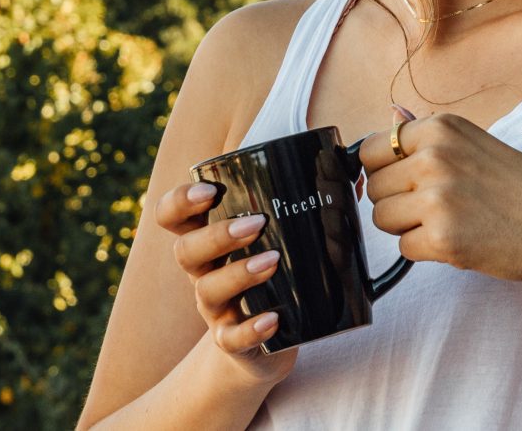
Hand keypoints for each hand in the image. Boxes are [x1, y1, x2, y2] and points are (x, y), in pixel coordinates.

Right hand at [154, 181, 297, 383]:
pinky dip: (251, 328)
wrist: (266, 346)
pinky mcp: (233, 342)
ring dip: (238, 273)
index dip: (180, 201)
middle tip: (257, 223)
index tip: (210, 191)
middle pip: (185, 250)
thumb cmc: (273, 280)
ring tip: (272, 261)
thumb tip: (350, 174)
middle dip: (216, 235)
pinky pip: (231, 338)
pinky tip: (273, 319)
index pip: (171, 216)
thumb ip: (307, 207)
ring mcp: (215, 308)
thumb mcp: (277, 244)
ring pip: (207, 290)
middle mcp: (203, 273)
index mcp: (208, 241)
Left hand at [358, 108, 521, 295]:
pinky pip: (403, 249)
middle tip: (438, 207)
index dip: (385, 171)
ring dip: (408, 227)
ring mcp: (437, 198)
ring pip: (382, 219)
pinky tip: (459, 241)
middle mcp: (434, 157)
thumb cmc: (519, 186)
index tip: (406, 182)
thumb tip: (391, 112)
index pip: (372, 149)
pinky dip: (425, 251)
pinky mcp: (443, 238)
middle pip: (373, 187)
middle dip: (397, 202)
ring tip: (449, 222)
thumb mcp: (473, 143)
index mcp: (439, 128)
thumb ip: (426, 135)